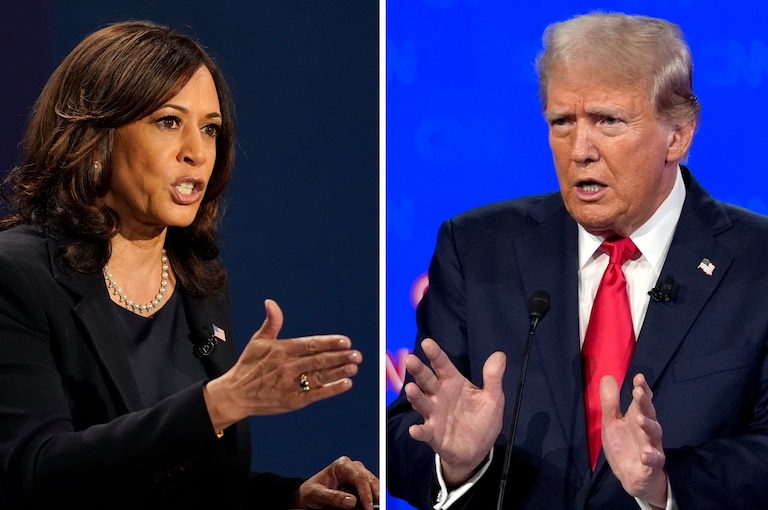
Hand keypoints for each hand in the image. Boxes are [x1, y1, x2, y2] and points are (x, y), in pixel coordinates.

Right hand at [204, 299, 361, 429]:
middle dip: (340, 357)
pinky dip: (331, 389)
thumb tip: (271, 303)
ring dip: (339, 372)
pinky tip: (345, 384)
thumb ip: (272, 322)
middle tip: (356, 354)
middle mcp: (287, 367)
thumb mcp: (258, 341)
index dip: (329, 342)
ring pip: (320, 377)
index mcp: (281, 350)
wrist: (234, 395)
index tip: (345, 341)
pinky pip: (316, 394)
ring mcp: (290, 385)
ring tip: (354, 367)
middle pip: (319, 361)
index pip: (310, 344)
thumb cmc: (248, 366)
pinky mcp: (292, 401)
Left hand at [293, 456, 378, 508]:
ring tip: (376, 508)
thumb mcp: (317, 494)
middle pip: (369, 480)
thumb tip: (351, 501)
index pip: (359, 477)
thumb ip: (333, 497)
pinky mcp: (359, 487)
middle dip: (375, 494)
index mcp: (341, 466)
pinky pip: (370, 491)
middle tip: (378, 508)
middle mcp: (352, 468)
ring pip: (373, 485)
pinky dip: (372, 499)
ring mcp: (357, 477)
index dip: (366, 493)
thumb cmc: (310, 491)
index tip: (368, 507)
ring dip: (376, 497)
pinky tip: (372, 506)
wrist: (307, 495)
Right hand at [404, 338, 505, 485]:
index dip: (435, 354)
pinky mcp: (433, 434)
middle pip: (427, 380)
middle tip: (410, 359)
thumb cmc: (482, 420)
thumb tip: (500, 354)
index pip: (442, 365)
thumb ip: (493, 377)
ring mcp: (434, 415)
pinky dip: (419, 431)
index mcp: (453, 383)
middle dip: (418, 370)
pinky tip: (415, 430)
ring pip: (422, 402)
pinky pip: (424, 432)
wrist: (478, 451)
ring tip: (411, 389)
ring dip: (415, 396)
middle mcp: (439, 396)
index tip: (427, 343)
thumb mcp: (493, 398)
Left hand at [601, 373, 666, 507]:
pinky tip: (646, 454)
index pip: (641, 401)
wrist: (632, 478)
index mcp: (636, 418)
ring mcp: (651, 446)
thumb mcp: (612, 423)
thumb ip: (610, 402)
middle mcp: (646, 430)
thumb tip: (608, 376)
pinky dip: (651, 457)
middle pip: (648, 413)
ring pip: (654, 434)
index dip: (642, 389)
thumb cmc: (623, 446)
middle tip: (638, 391)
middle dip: (644, 402)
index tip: (639, 377)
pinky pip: (654, 460)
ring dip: (648, 426)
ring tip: (640, 419)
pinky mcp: (652, 465)